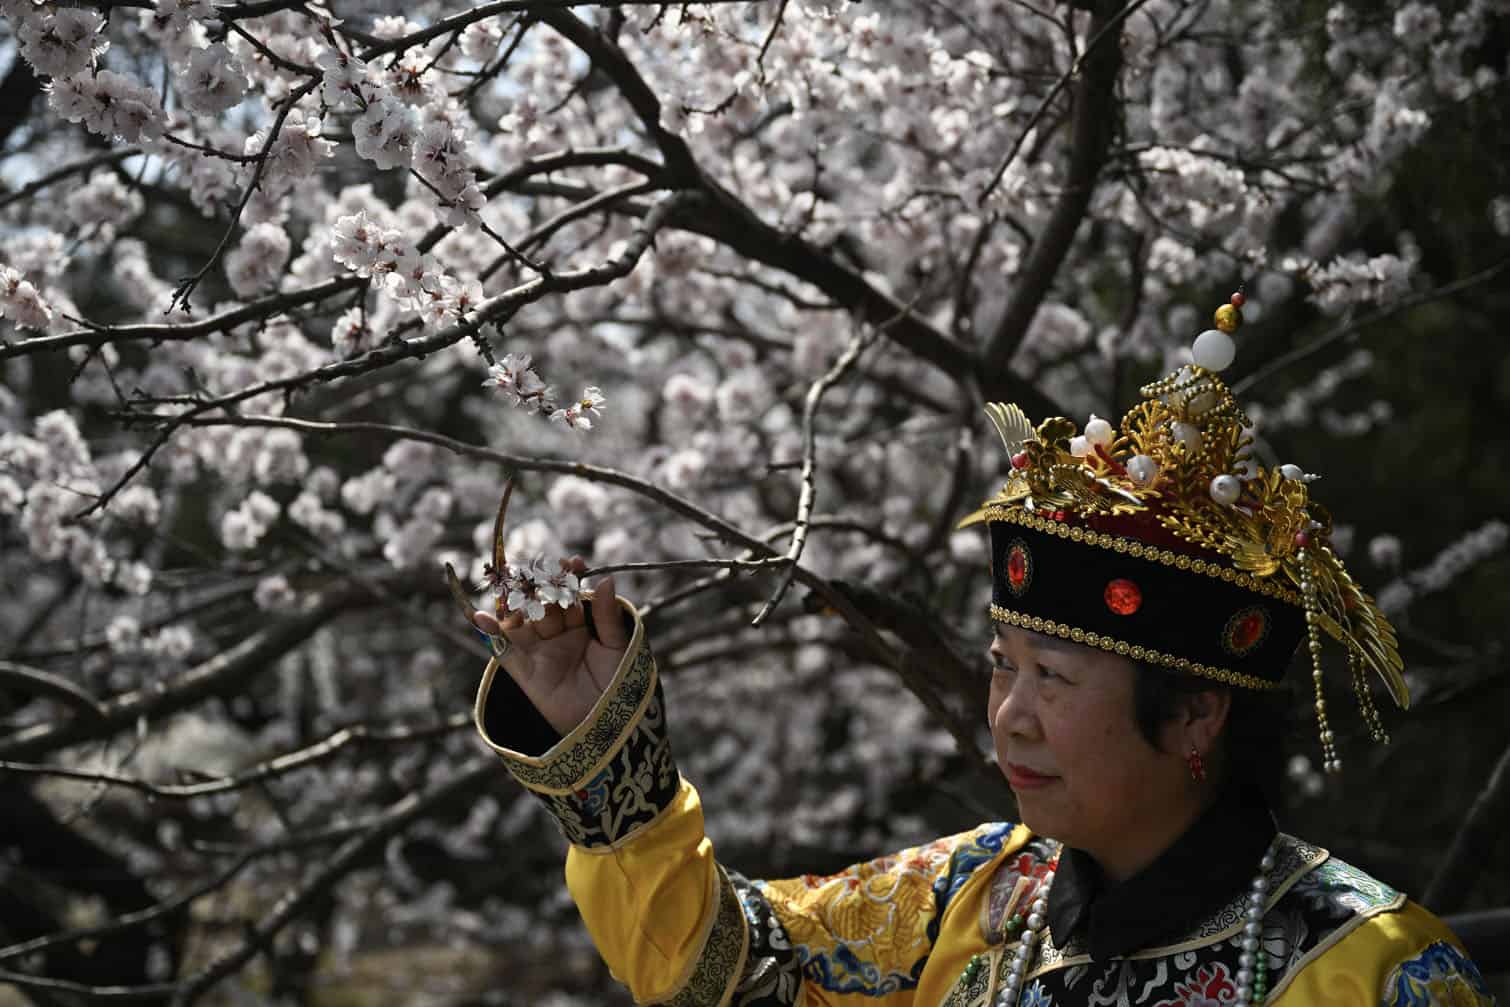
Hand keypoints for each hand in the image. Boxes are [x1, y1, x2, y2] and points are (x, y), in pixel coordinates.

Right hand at [472, 556, 629, 735]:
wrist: (606, 725)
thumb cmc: (617, 684)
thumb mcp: (616, 647)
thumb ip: (607, 616)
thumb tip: (605, 579)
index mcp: (580, 626)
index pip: (570, 596)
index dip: (569, 579)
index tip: (572, 561)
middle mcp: (556, 635)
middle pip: (543, 604)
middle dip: (542, 587)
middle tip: (541, 569)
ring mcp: (538, 651)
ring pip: (523, 621)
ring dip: (516, 603)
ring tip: (512, 584)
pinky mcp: (523, 671)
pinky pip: (503, 650)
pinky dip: (491, 633)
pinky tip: (482, 616)